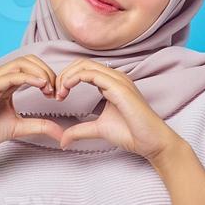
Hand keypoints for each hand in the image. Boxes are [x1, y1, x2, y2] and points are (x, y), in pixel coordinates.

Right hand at [0, 55, 63, 157]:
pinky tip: (41, 86)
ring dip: (40, 74)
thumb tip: (62, 133)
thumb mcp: (19, 127)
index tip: (57, 95)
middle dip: (47, 72)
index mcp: (6, 82)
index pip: (31, 67)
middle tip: (56, 91)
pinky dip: (28, 78)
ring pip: (21, 64)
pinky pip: (10, 76)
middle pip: (28, 60)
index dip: (48, 76)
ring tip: (49, 89)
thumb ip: (39, 126)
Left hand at [54, 59, 183, 160]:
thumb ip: (80, 130)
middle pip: (82, 63)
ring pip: (84, 65)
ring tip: (59, 93)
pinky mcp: (119, 87)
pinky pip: (91, 74)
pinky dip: (74, 79)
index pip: (84, 69)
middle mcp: (115, 77)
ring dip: (66, 76)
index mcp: (111, 83)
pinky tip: (66, 91)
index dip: (67, 78)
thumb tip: (62, 140)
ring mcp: (118, 80)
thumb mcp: (98, 129)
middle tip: (55, 93)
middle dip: (64, 75)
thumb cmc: (131, 133)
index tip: (58, 96)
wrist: (150, 141)